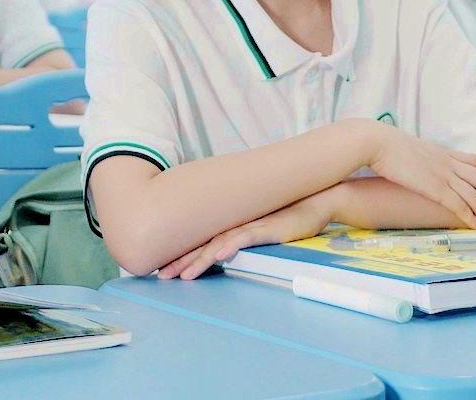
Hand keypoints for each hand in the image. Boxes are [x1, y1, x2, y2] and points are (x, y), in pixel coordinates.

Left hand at [154, 189, 338, 280]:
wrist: (315, 201)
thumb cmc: (288, 216)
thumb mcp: (261, 230)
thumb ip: (243, 236)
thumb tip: (225, 248)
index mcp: (231, 226)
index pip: (201, 242)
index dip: (181, 255)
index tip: (163, 268)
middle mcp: (235, 224)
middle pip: (202, 244)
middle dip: (180, 260)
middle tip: (160, 275)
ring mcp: (249, 225)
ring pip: (217, 244)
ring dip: (199, 260)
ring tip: (182, 275)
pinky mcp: (265, 228)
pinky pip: (243, 238)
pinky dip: (229, 246)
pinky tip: (216, 256)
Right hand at [364, 125, 475, 231]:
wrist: (377, 142)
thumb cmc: (385, 145)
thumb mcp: (409, 148)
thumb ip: (420, 157)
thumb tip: (416, 162)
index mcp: (444, 152)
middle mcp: (449, 162)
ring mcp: (444, 175)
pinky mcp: (435, 188)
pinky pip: (460, 206)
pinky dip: (472, 218)